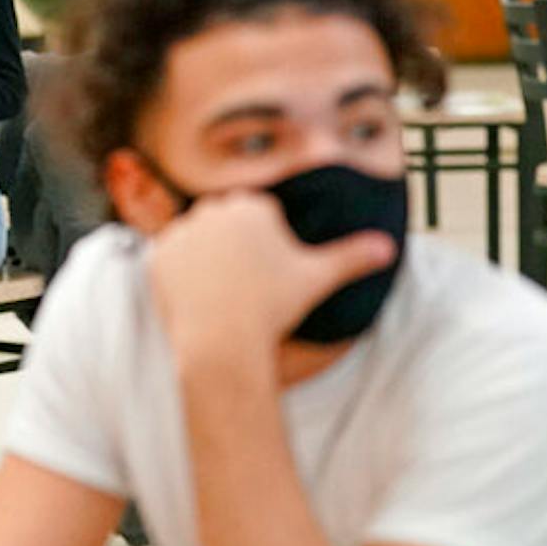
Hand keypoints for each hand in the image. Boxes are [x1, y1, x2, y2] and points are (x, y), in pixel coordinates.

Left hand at [146, 190, 395, 362]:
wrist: (222, 340)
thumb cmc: (273, 307)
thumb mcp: (317, 278)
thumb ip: (352, 257)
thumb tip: (389, 247)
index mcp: (252, 205)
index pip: (260, 216)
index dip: (267, 247)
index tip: (269, 273)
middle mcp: (212, 209)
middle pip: (228, 226)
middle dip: (237, 249)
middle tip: (248, 286)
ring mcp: (181, 230)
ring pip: (201, 242)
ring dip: (209, 260)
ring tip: (224, 292)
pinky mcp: (157, 254)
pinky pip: (174, 261)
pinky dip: (184, 276)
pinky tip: (200, 295)